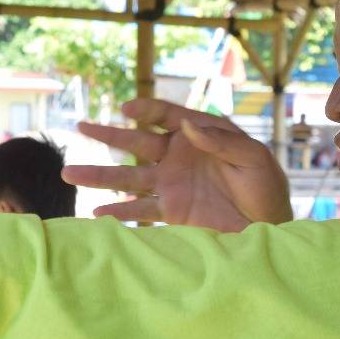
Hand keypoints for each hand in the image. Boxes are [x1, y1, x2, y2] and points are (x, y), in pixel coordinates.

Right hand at [63, 99, 292, 231]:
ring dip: (100, 176)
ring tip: (70, 174)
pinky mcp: (171, 211)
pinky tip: (97, 216)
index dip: (145, 109)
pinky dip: (119, 213)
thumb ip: (222, 141)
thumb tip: (187, 126)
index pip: (167, 114)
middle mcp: (179, 157)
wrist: (269, 230)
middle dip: (108, 135)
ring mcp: (172, 184)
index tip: (127, 110)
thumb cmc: (267, 188)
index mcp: (200, 135)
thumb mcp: (254, 159)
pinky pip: (140, 210)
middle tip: (81, 127)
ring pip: (129, 177)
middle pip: (137, 141)